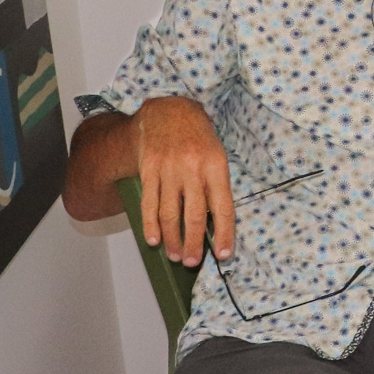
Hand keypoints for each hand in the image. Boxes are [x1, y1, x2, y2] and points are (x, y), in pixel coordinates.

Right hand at [134, 97, 233, 267]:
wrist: (169, 110)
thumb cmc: (199, 137)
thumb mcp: (217, 154)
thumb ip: (215, 185)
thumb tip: (215, 223)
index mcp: (216, 166)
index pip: (223, 207)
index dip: (225, 233)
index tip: (224, 254)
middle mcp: (193, 169)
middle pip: (194, 215)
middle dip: (194, 243)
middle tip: (192, 262)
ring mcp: (169, 170)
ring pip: (170, 214)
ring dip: (172, 239)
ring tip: (176, 256)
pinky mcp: (149, 169)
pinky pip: (149, 202)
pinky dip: (150, 224)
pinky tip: (154, 240)